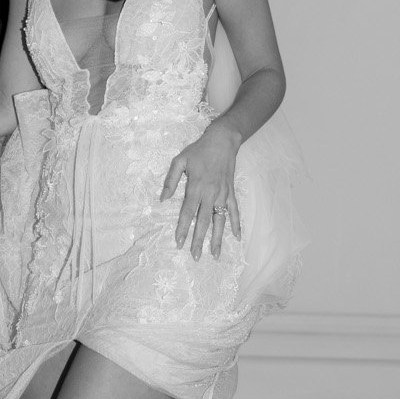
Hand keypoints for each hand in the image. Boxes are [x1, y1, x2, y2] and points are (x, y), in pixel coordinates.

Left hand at [161, 122, 240, 259]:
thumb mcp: (179, 160)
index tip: (179, 243)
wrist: (222, 141)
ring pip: (220, 221)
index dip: (183, 229)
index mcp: (196, 187)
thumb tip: (162, 199)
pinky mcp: (231, 193)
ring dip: (217, 239)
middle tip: (195, 257)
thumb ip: (170, 180)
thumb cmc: (199, 151)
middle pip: (203, 222)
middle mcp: (210, 194)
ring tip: (215, 255)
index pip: (187, 213)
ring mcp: (223, 195)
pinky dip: (236, 224)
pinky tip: (237, 237)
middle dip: (199, 241)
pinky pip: (234, 211)